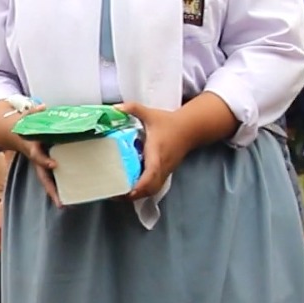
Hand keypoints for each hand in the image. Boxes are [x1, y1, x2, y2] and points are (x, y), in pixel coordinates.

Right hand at [2, 105, 60, 206]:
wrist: (14, 133)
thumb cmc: (24, 124)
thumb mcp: (27, 116)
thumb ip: (34, 112)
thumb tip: (43, 107)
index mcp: (31, 147)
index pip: (37, 155)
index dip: (44, 161)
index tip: (55, 165)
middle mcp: (36, 159)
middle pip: (42, 177)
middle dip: (50, 190)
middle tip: (60, 203)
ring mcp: (40, 164)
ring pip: (47, 181)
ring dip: (55, 193)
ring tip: (66, 205)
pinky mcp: (46, 165)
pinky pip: (52, 178)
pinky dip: (59, 187)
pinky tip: (70, 196)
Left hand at [116, 94, 236, 199]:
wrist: (189, 128)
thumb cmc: (168, 123)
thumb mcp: (150, 114)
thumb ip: (133, 108)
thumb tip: (115, 107)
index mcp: (157, 153)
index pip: (152, 173)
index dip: (141, 184)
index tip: (128, 191)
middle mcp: (162, 166)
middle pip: (150, 188)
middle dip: (133, 195)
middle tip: (114, 195)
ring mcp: (165, 171)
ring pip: (152, 190)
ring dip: (137, 195)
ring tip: (119, 194)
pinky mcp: (165, 173)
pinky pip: (154, 186)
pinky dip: (143, 190)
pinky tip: (130, 188)